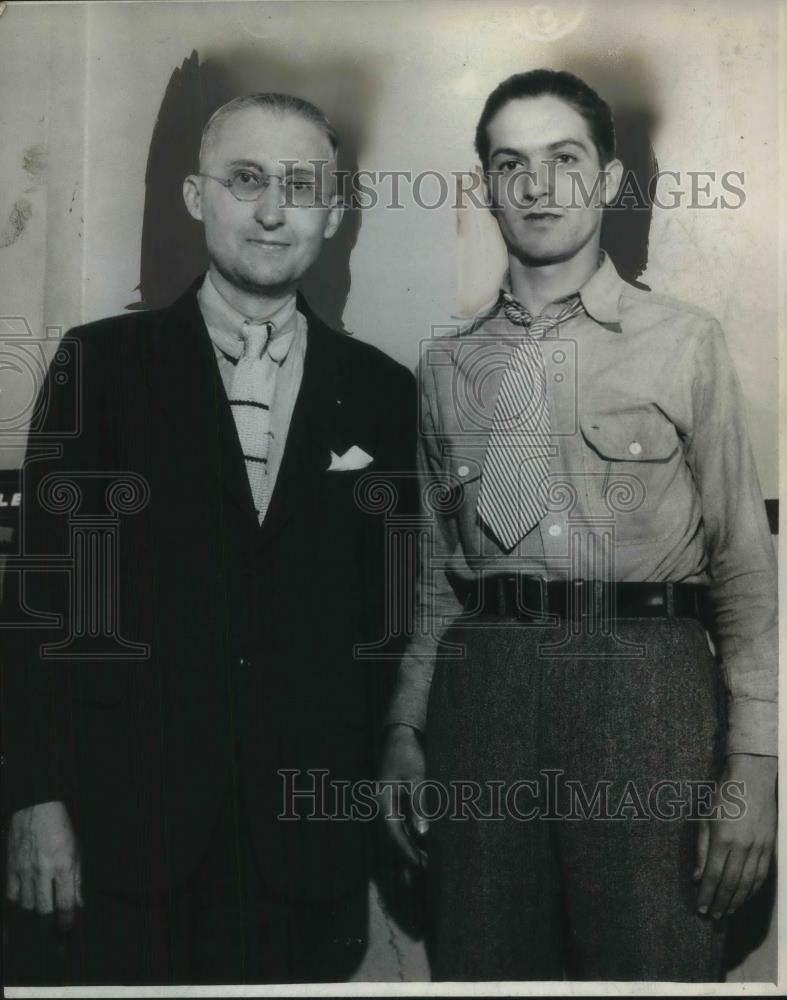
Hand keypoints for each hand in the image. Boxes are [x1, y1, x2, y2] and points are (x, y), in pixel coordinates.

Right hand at [6, 801, 82, 929]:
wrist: (37, 808)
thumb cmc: (61, 828)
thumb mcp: (77, 850)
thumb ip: (77, 879)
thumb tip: (79, 903)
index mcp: (64, 865)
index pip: (65, 903)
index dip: (66, 922)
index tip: (67, 930)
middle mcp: (44, 870)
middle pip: (44, 909)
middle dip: (50, 917)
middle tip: (54, 917)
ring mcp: (25, 870)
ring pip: (27, 904)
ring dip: (36, 907)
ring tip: (42, 900)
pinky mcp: (11, 867)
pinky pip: (12, 894)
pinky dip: (20, 899)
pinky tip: (27, 894)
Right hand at [378, 723, 428, 869]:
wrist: (400, 733)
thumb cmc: (408, 753)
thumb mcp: (416, 778)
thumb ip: (419, 805)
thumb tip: (423, 834)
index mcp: (382, 799)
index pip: (393, 832)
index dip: (406, 850)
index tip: (420, 865)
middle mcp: (379, 804)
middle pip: (392, 836)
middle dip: (407, 853)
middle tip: (426, 869)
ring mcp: (384, 802)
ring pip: (395, 830)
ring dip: (408, 845)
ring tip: (425, 862)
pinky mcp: (391, 799)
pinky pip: (398, 822)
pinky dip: (409, 833)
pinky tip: (420, 842)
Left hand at [695, 754, 776, 917]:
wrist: (752, 780)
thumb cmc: (723, 796)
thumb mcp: (705, 818)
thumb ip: (701, 849)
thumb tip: (698, 877)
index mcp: (722, 839)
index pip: (713, 875)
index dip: (707, 894)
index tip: (702, 907)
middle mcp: (742, 847)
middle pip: (731, 884)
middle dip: (721, 902)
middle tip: (714, 916)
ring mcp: (759, 848)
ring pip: (748, 883)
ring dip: (738, 901)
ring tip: (728, 911)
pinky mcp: (770, 847)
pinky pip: (762, 875)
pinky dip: (753, 890)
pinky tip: (745, 897)